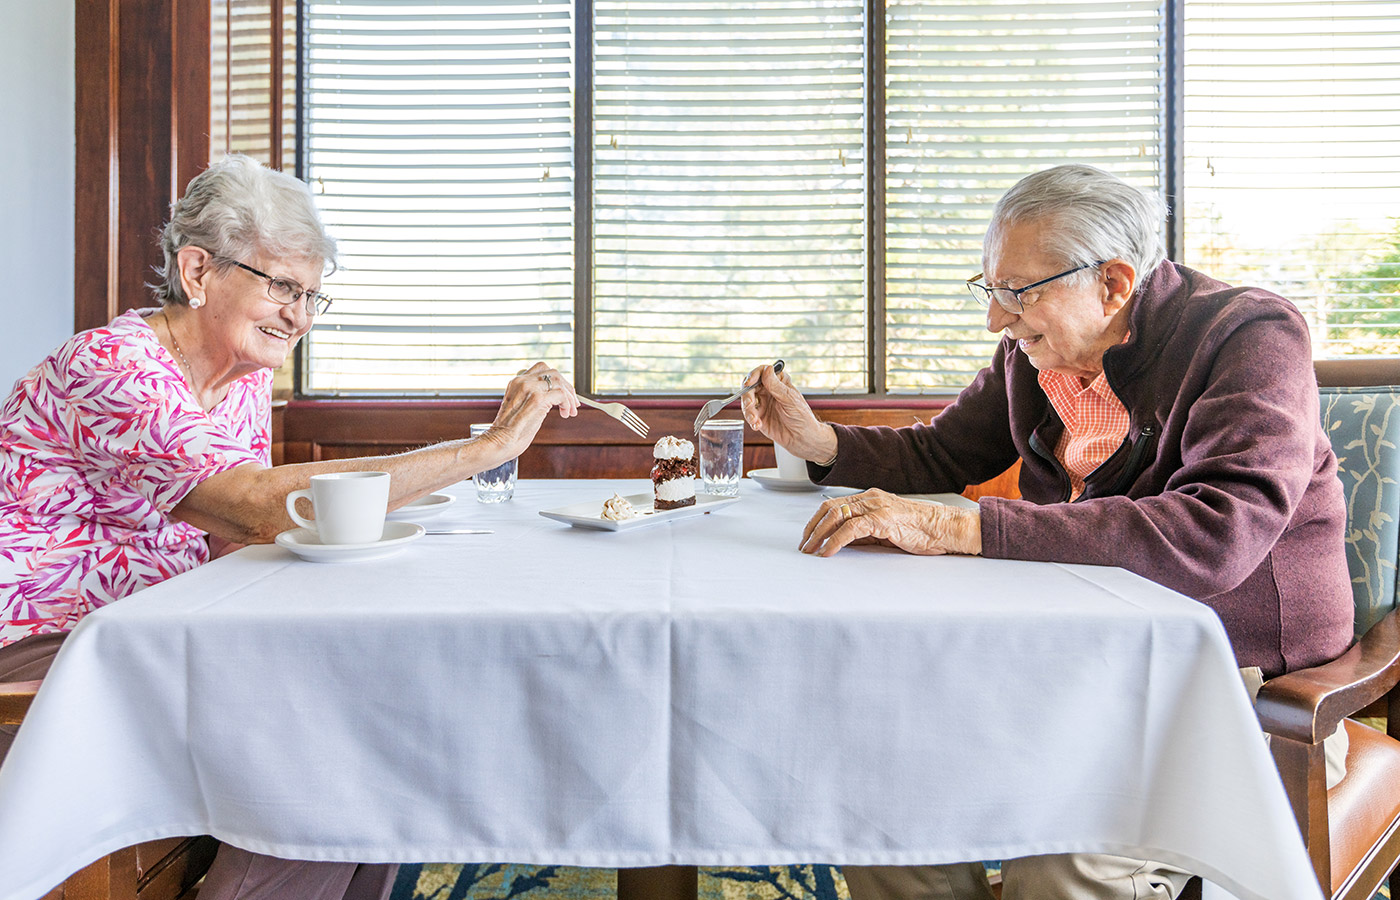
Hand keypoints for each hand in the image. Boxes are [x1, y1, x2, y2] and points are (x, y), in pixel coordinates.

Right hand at [478, 363, 579, 462]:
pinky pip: (561, 394)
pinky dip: (566, 404)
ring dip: (569, 397)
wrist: (498, 442)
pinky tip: (564, 414)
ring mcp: (530, 389)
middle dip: (568, 388)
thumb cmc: (509, 431)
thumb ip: (530, 397)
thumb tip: (550, 397)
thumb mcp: (518, 407)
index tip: (565, 393)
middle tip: (574, 403)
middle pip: (554, 373)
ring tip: (570, 411)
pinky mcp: (537, 400)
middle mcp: (522, 381)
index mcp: (516, 382)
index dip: (557, 380)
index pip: (542, 369)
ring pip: (559, 382)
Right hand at [739, 363, 837, 463]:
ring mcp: (763, 404)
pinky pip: (748, 414)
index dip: (753, 375)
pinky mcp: (759, 417)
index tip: (749, 382)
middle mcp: (769, 391)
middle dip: (747, 395)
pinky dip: (750, 420)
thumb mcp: (789, 399)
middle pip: (750, 386)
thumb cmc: (802, 417)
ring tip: (755, 420)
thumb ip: (776, 386)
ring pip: (747, 401)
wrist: (802, 439)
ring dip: (748, 410)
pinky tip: (757, 425)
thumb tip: (767, 369)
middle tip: (750, 404)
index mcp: (779, 382)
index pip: (762, 372)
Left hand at [799, 488, 982, 557]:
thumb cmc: (921, 531)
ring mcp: (877, 507)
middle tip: (803, 547)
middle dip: (812, 528)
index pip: (833, 505)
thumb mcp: (885, 531)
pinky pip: (852, 529)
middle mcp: (870, 498)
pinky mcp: (883, 519)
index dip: (816, 522)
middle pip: (829, 508)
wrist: (945, 528)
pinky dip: (836, 541)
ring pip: (837, 515)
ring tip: (810, 551)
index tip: (807, 538)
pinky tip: (828, 552)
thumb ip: (864, 533)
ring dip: (819, 535)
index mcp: (870, 499)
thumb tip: (840, 543)